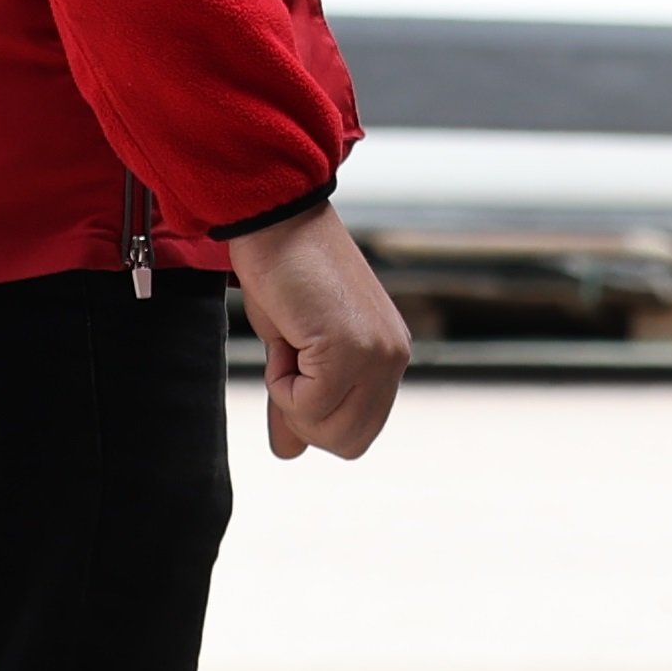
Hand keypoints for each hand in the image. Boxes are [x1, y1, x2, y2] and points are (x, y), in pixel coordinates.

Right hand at [227, 203, 410, 461]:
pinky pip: (307, 404)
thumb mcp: (293, 348)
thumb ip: (300, 401)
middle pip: (350, 443)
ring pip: (329, 430)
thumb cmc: (284, 274)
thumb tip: (289, 452)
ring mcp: (378, 353)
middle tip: (290, 358)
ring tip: (292, 341)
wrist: (277, 219)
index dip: (317, 418)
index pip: (360, 430)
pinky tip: (288, 332)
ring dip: (292, 397)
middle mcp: (393, 357)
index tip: (294, 370)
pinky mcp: (351, 348)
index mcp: (388, 354)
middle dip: (306, 417)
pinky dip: (280, 380)